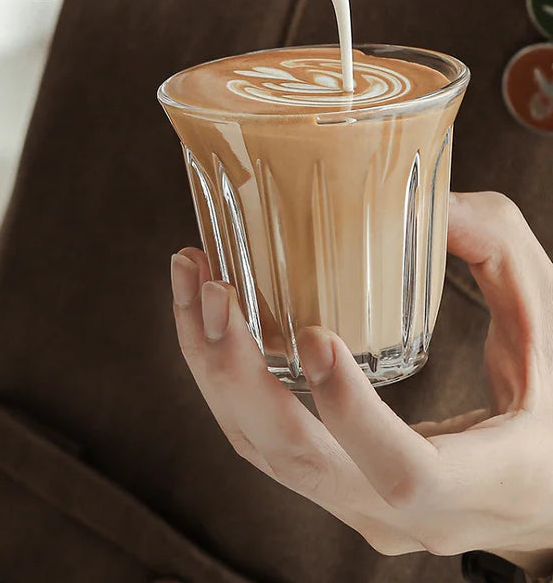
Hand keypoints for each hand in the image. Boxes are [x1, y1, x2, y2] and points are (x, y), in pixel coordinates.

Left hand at [171, 192, 552, 575]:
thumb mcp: (547, 321)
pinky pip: (258, 438)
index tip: (313, 335)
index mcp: (486, 482)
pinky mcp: (327, 485)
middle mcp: (411, 514)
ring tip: (194, 276)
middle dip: (241, 375)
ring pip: (262, 451)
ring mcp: (360, 507)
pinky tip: (206, 306)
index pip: (403, 475)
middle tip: (219, 287)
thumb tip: (423, 197)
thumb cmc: (551, 398)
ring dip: (213, 364)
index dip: (351, 415)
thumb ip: (496, 252)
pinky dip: (221, 373)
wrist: (543, 489)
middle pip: (300, 463)